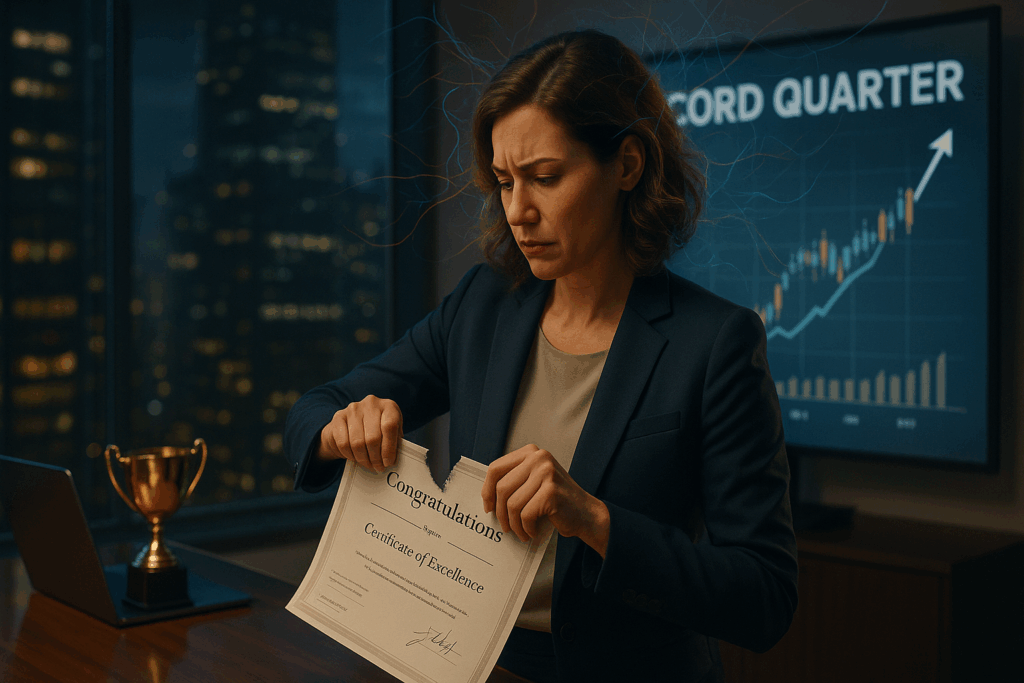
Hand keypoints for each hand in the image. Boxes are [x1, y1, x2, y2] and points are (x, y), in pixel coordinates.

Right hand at [317, 395, 402, 472]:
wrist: (350, 424)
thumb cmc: (376, 430)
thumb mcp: (389, 433)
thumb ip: (394, 442)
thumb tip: (392, 460)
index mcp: (388, 406)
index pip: (390, 426)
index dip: (389, 448)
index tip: (388, 462)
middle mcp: (371, 403)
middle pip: (373, 437)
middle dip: (376, 458)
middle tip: (378, 468)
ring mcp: (353, 409)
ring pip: (358, 442)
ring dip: (364, 459)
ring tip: (369, 465)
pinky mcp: (338, 417)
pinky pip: (344, 443)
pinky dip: (351, 455)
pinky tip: (356, 458)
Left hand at [481, 444, 609, 556]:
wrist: (586, 514)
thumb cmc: (556, 501)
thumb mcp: (534, 481)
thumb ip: (514, 479)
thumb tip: (485, 494)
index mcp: (531, 452)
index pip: (496, 468)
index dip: (487, 490)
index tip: (488, 506)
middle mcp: (538, 458)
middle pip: (502, 488)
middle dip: (500, 512)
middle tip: (505, 526)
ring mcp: (546, 472)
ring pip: (512, 503)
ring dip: (513, 524)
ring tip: (520, 531)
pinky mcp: (551, 491)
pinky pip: (525, 514)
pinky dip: (526, 528)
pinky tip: (532, 532)